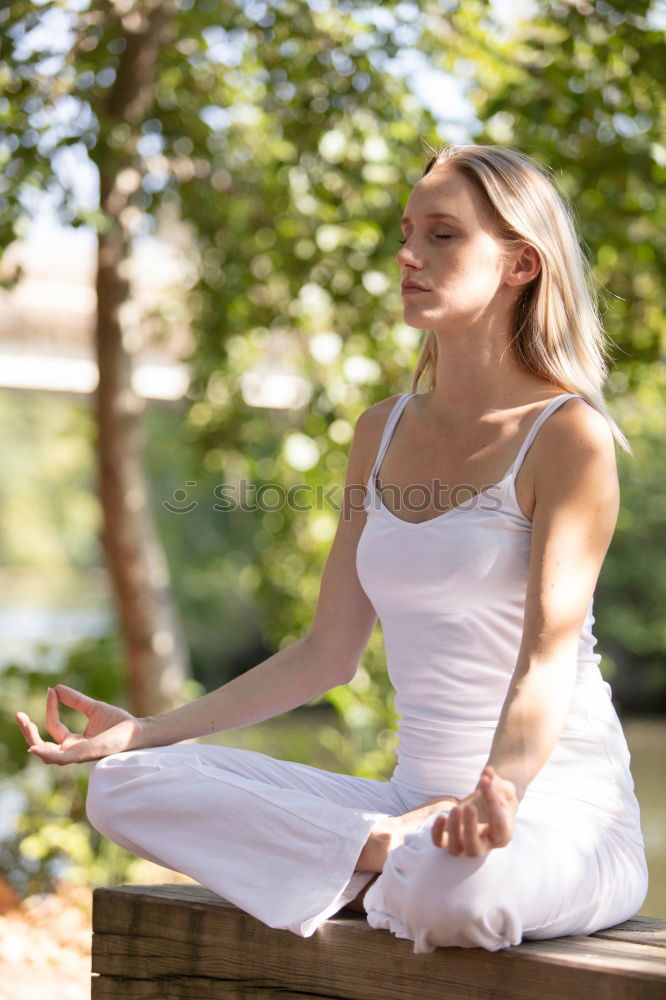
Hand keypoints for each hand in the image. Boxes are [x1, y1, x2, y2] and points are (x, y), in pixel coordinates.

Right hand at [15, 684, 146, 764]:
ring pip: (48, 754)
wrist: (139, 731)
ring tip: (25, 722)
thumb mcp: (93, 708)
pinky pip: (63, 758)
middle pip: (43, 745)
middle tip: (19, 715)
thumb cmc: (119, 723)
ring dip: (33, 739)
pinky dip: (48, 754)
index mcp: (74, 742)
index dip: (50, 708)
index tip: (52, 690)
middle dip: (28, 731)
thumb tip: (56, 688)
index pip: (53, 727)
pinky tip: (35, 748)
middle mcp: (73, 751)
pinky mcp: (87, 754)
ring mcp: (78, 755)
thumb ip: (75, 700)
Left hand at [430, 766, 517, 856]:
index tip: (484, 780)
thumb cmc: (500, 797)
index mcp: (503, 835)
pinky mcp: (451, 836)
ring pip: (455, 849)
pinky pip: (440, 843)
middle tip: (470, 807)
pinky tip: (440, 816)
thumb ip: (497, 781)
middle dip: (470, 829)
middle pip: (474, 850)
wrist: (491, 804)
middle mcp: (484, 844)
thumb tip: (487, 773)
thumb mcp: (504, 788)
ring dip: (453, 830)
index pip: (498, 823)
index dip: (491, 801)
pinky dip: (436, 833)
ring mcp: (466, 843)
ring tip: (456, 808)